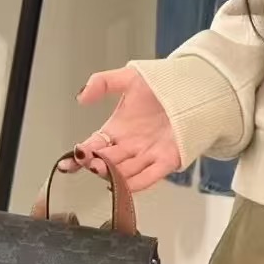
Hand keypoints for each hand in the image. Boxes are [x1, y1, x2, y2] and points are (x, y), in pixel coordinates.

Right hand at [62, 67, 180, 192]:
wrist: (193, 85)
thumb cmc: (161, 83)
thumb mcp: (128, 78)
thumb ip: (102, 83)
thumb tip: (81, 97)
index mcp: (117, 130)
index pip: (93, 147)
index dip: (80, 156)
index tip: (71, 161)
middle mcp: (129, 146)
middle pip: (107, 162)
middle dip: (97, 164)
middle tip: (90, 162)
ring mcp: (148, 155)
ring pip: (126, 172)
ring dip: (114, 175)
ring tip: (105, 170)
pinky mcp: (168, 160)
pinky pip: (150, 176)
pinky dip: (138, 183)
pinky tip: (126, 186)